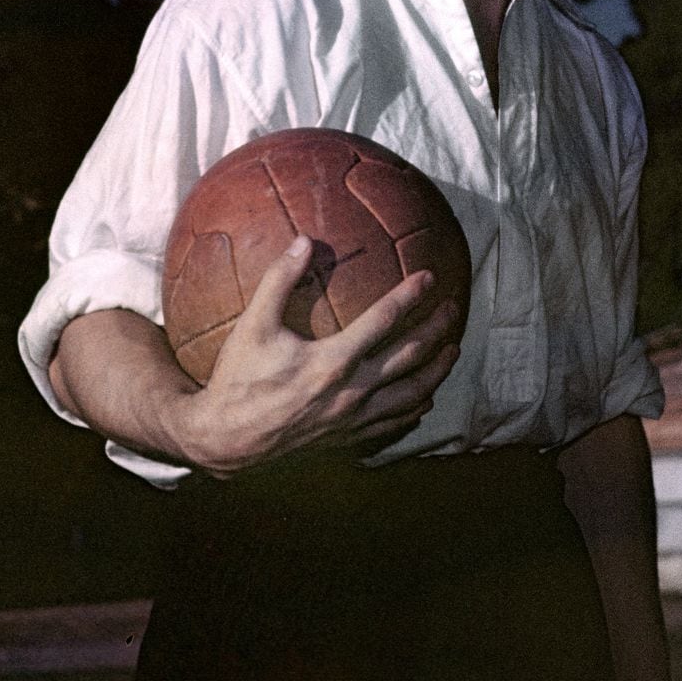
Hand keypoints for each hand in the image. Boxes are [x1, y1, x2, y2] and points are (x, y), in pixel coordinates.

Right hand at [174, 235, 460, 477]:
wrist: (225, 441)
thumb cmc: (238, 379)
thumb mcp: (253, 325)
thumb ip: (278, 280)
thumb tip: (303, 241)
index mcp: (334, 360)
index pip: (384, 320)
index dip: (410, 295)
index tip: (430, 277)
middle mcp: (353, 391)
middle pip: (411, 356)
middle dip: (437, 329)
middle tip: (455, 308)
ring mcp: (354, 419)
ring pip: (412, 394)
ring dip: (437, 370)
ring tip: (453, 351)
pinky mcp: (348, 438)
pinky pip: (394, 423)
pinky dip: (415, 408)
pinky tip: (424, 399)